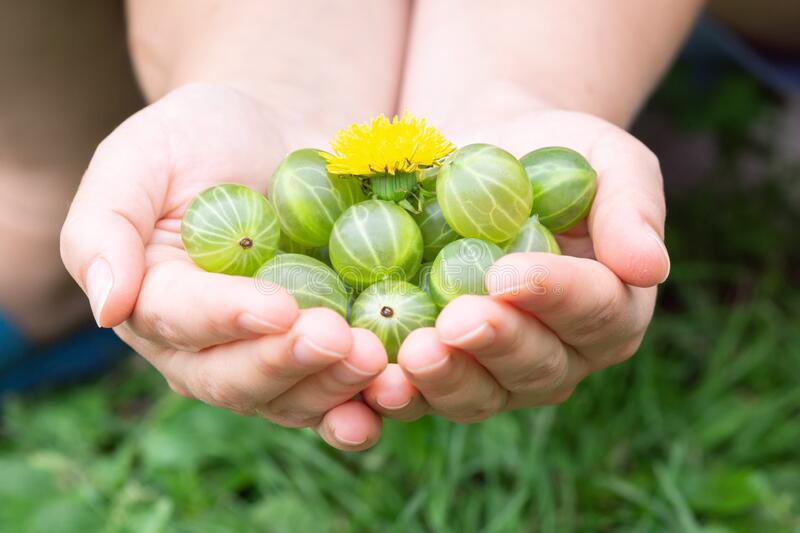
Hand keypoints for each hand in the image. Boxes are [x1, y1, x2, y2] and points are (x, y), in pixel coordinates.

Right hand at [60, 83, 386, 449]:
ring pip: (291, 398)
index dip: (228, 319)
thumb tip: (106, 306)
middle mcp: (204, 348)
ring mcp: (265, 357)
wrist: (273, 142)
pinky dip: (367, 400)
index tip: (279, 307)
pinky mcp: (319, 356)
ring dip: (334, 388)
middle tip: (339, 340)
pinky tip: (398, 391)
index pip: (182, 321)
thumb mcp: (140, 158)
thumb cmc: (200, 140)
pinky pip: (338, 392)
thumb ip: (105, 226)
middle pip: (236, 379)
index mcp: (154, 302)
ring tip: (376, 361)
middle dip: (288, 364)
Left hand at [363, 108, 669, 421]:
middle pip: (536, 367)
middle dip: (497, 347)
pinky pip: (420, 395)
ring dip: (445, 381)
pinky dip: (398, 397)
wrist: (476, 159)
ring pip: (478, 395)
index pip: (594, 311)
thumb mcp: (607, 159)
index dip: (555, 297)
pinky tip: (372, 381)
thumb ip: (633, 207)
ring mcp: (495, 371)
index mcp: (608, 307)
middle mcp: (558, 353)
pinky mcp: (439, 369)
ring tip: (412, 355)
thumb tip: (652, 266)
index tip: (509, 274)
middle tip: (457, 321)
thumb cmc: (551, 154)